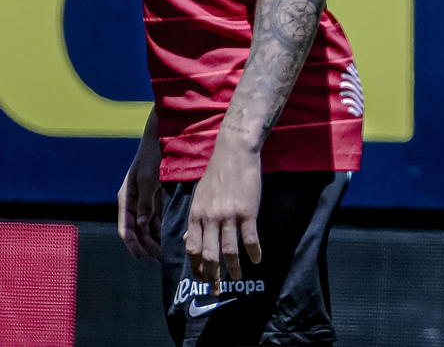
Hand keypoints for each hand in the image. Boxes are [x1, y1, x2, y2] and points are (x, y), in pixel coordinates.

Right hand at [117, 136, 162, 259]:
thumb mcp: (147, 178)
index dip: (132, 244)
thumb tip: (143, 224)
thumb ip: (146, 201)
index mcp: (126, 199)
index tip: (141, 257)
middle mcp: (134, 203)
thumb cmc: (151, 156)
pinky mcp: (156, 198)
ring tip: (168, 253)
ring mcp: (145, 201)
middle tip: (161, 258)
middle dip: (147, 245)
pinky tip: (172, 237)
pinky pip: (157, 218)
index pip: (126, 228)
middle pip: (138, 231)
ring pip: (148, 227)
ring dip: (155, 239)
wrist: (162, 138)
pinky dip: (162, 228)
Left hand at [183, 146, 262, 293]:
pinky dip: (254, 252)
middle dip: (212, 276)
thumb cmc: (216, 174)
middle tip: (215, 291)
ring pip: (229, 251)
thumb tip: (187, 238)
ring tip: (238, 279)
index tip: (201, 279)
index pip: (192, 249)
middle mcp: (209, 218)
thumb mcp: (199, 197)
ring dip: (233, 269)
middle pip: (209, 255)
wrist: (234, 154)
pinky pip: (250, 239)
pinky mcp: (248, 212)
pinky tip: (257, 260)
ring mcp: (229, 216)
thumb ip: (195, 220)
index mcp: (196, 215)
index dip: (196, 267)